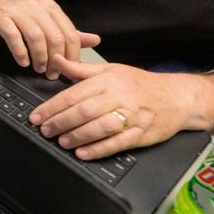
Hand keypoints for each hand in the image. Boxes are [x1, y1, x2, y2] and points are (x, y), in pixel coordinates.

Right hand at [0, 0, 99, 76]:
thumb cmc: (22, 12)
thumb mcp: (48, 19)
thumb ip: (70, 32)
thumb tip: (95, 40)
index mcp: (52, 9)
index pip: (70, 34)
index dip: (72, 56)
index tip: (68, 70)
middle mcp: (37, 8)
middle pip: (55, 37)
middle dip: (56, 60)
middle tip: (52, 74)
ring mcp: (19, 13)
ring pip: (36, 37)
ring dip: (40, 58)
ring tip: (39, 69)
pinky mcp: (2, 18)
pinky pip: (14, 37)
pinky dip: (20, 52)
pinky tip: (23, 62)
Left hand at [29, 61, 199, 159]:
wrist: (177, 97)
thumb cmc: (140, 84)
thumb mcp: (110, 70)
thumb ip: (81, 69)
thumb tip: (57, 61)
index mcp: (108, 80)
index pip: (74, 94)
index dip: (52, 107)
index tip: (37, 116)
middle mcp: (119, 96)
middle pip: (84, 111)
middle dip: (60, 122)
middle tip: (45, 130)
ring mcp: (131, 116)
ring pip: (99, 127)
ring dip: (77, 136)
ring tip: (62, 141)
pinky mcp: (141, 133)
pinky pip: (117, 143)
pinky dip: (98, 149)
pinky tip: (83, 153)